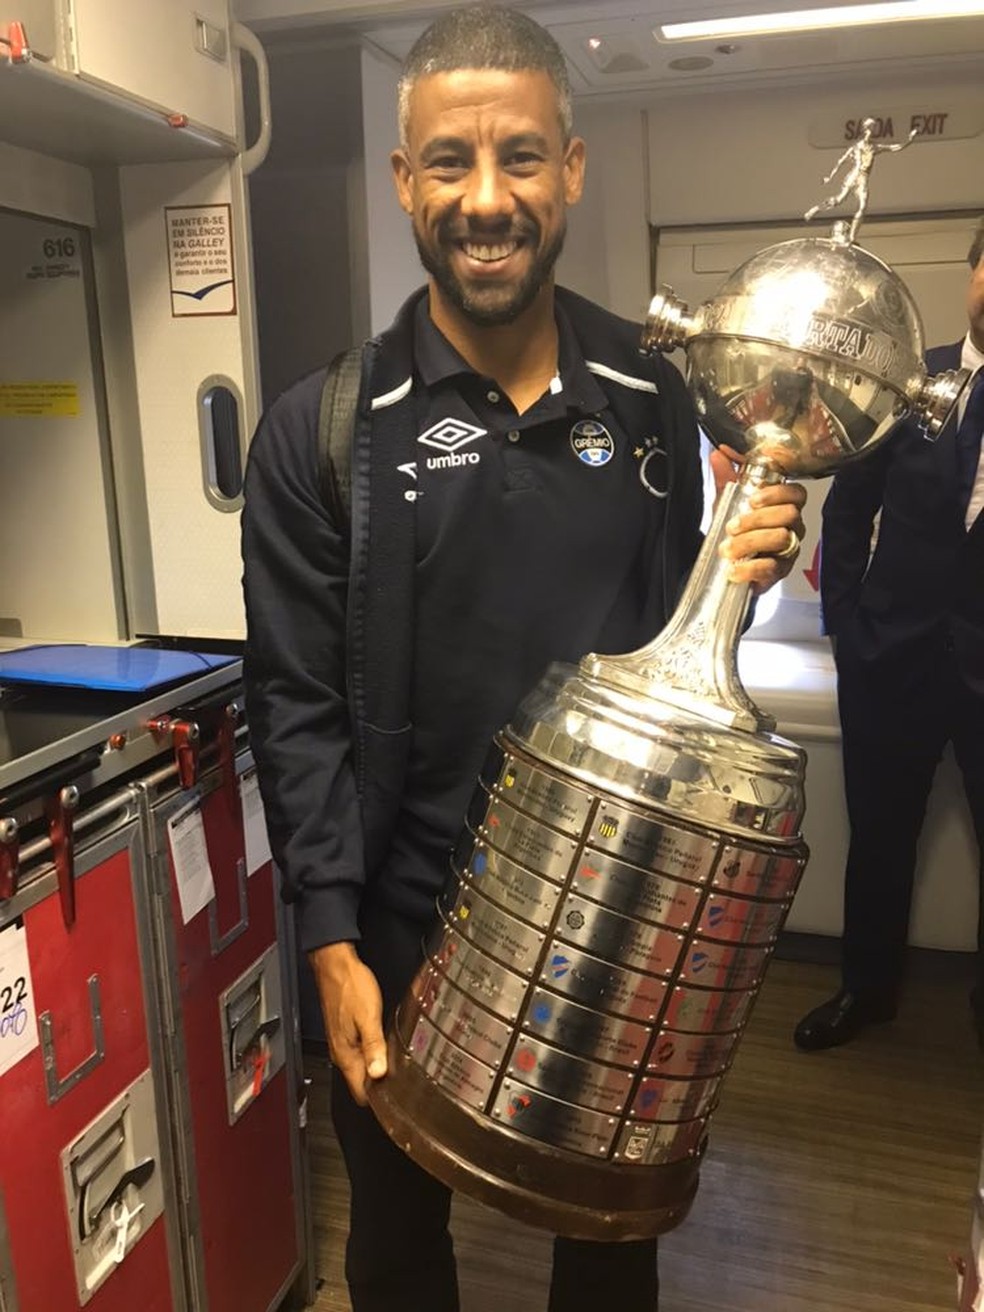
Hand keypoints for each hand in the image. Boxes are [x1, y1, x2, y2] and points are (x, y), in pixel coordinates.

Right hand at [309, 941, 386, 1104]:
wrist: (335, 964)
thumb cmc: (349, 986)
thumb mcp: (368, 1016)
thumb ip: (374, 1046)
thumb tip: (379, 1074)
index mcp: (345, 1053)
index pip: (360, 1092)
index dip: (378, 1100)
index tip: (398, 1102)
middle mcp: (341, 1052)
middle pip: (361, 1082)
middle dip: (381, 1086)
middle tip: (406, 1085)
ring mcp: (343, 1042)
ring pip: (362, 1067)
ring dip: (378, 1070)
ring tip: (400, 1068)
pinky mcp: (346, 1031)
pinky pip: (361, 1053)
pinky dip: (374, 1055)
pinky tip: (386, 1048)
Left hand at [710, 448, 806, 594]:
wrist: (726, 564)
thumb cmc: (735, 531)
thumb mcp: (728, 502)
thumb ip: (726, 478)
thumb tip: (718, 453)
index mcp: (783, 506)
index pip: (796, 493)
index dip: (778, 493)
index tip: (753, 499)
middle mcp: (792, 526)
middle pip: (789, 515)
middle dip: (758, 519)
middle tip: (732, 526)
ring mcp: (789, 550)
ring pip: (782, 538)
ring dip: (751, 542)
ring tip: (728, 549)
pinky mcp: (780, 571)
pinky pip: (772, 567)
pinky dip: (750, 568)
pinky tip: (734, 569)